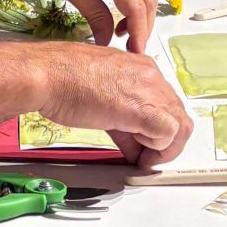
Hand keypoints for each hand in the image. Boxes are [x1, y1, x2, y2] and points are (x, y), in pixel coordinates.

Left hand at [9, 0, 159, 51]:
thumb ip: (94, 15)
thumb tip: (106, 41)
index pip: (136, 8)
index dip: (139, 33)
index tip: (135, 52)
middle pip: (148, 0)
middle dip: (143, 26)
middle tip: (130, 46)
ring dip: (143, 10)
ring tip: (123, 28)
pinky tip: (128, 2)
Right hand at [31, 43, 192, 163]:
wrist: (46, 75)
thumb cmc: (62, 81)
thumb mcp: (101, 98)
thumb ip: (121, 119)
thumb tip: (130, 141)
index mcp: (140, 68)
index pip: (164, 103)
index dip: (154, 129)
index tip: (140, 143)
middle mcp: (150, 76)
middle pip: (177, 115)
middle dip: (163, 142)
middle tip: (145, 156)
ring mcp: (148, 91)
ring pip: (180, 126)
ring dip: (164, 149)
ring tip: (143, 158)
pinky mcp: (141, 110)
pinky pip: (168, 134)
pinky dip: (158, 151)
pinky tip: (139, 155)